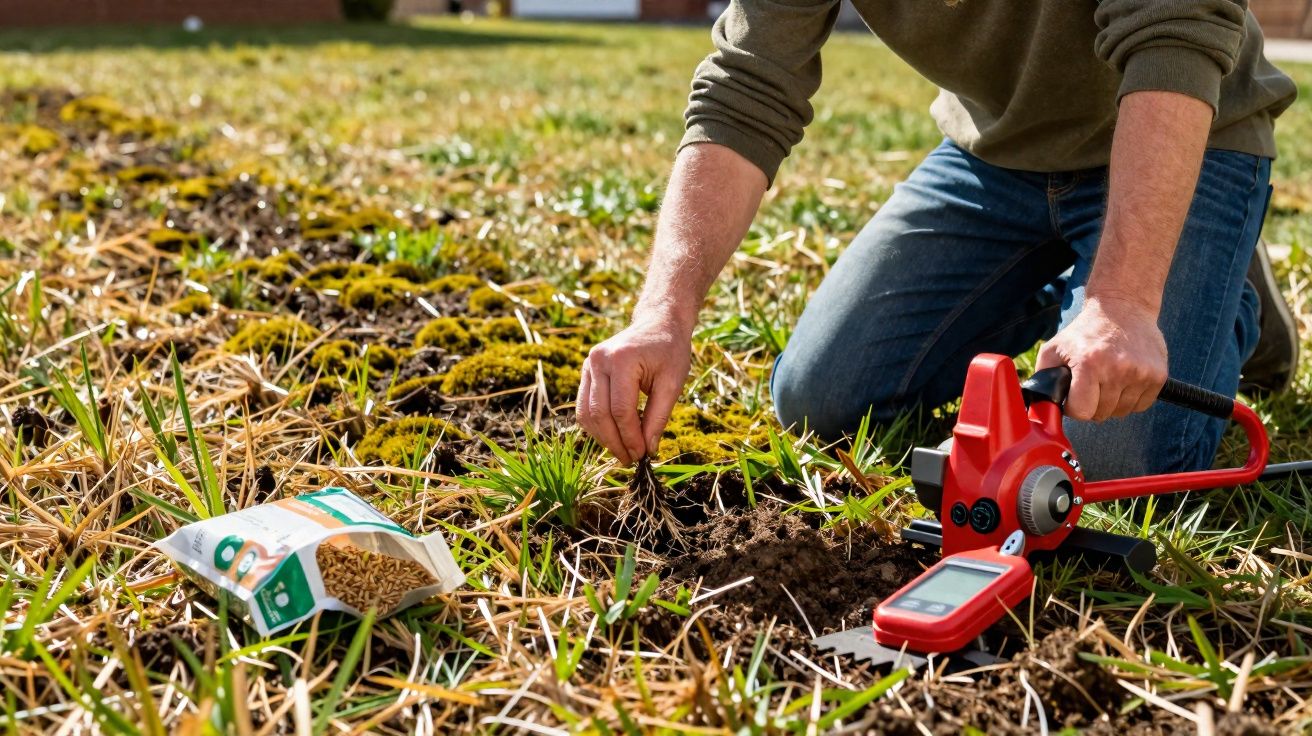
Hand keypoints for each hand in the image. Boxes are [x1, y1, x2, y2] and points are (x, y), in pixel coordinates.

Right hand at [576, 316, 690, 464]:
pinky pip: (584, 406)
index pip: (621, 410)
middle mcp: (599, 360)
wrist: (658, 323)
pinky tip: (613, 437)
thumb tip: (648, 450)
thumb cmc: (670, 351)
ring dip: (602, 438)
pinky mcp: (586, 370)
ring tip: (622, 452)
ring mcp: (588, 364)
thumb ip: (659, 416)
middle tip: (631, 460)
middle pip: (600, 413)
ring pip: (586, 413)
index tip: (643, 455)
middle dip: (615, 442)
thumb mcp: (673, 383)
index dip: (631, 437)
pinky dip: (597, 426)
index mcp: (622, 359)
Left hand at [1036, 295, 1167, 421]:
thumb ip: (1043, 377)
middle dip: (1092, 404)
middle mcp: (1117, 369)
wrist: (1123, 307)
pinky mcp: (1158, 375)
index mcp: (1089, 364)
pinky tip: (1124, 380)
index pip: (1082, 412)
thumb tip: (1039, 404)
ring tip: (1107, 379)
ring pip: (1122, 412)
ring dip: (1112, 402)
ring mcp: (1141, 373)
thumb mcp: (1055, 348)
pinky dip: (1131, 399)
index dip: (1074, 407)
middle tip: (1091, 384)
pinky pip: (1141, 405)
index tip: (1074, 395)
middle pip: (1101, 414)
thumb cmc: (1084, 331)